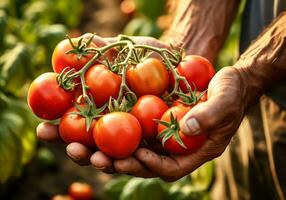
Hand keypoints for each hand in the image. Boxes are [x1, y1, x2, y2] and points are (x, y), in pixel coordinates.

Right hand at [36, 35, 168, 169]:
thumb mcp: (125, 49)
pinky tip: (131, 159)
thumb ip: (100, 50)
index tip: (42, 129)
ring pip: (117, 158)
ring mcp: (137, 139)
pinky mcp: (159, 145)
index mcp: (101, 111)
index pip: (73, 125)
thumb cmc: (150, 55)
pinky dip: (138, 162)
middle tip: (72, 149)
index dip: (56, 130)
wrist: (183, 63)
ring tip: (99, 160)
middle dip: (79, 152)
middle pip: (92, 148)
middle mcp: (116, 129)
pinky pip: (149, 160)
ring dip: (105, 163)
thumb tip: (69, 44)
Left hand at [37, 63, 250, 179]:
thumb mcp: (225, 100)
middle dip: (117, 162)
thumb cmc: (230, 92)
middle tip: (92, 157)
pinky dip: (110, 127)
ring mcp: (159, 135)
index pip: (170, 168)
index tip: (135, 157)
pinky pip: (128, 127)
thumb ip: (210, 114)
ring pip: (130, 147)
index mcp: (193, 152)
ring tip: (78, 146)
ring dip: (104, 148)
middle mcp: (172, 148)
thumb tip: (187, 125)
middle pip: (142, 161)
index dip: (151, 166)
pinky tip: (88, 123)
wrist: (222, 81)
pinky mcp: (150, 120)